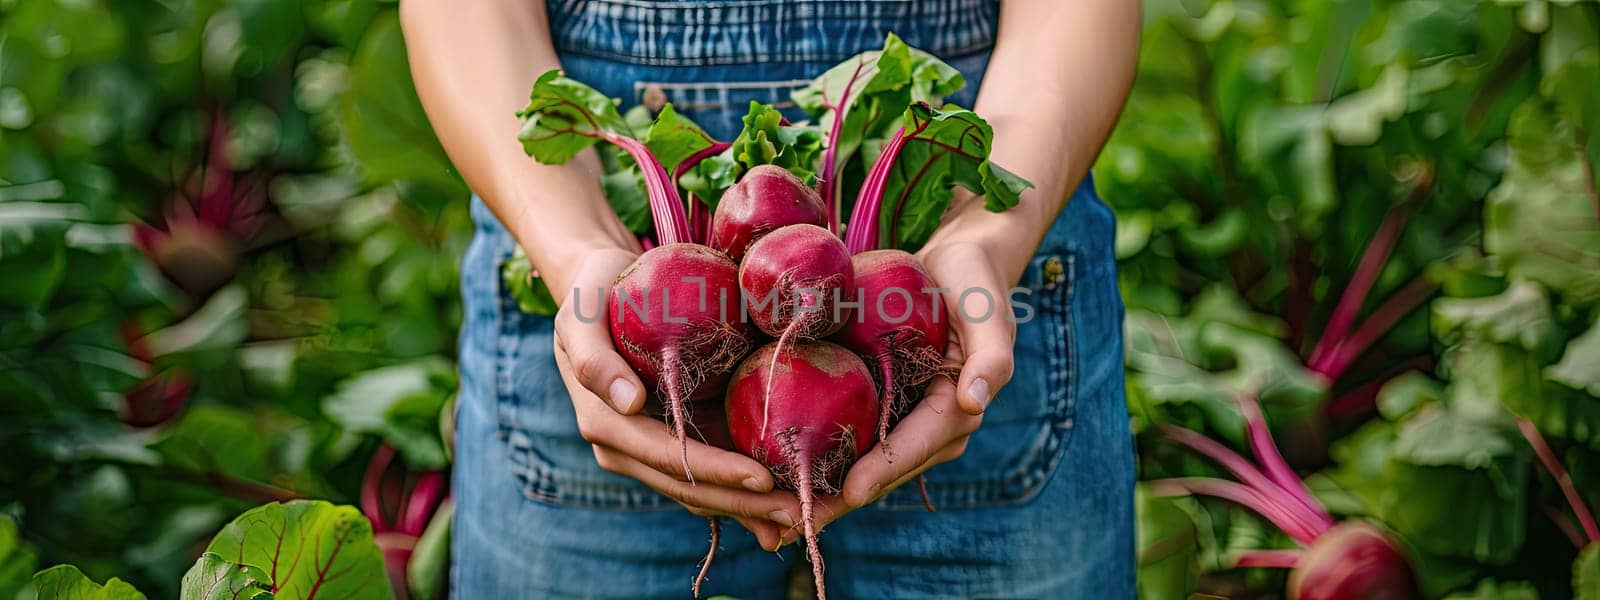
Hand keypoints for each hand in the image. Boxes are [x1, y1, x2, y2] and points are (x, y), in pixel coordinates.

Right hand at [551, 247, 801, 549]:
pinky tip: (785, 506)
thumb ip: (593, 358)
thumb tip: (629, 404)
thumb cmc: (591, 293)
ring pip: (703, 492)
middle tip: (799, 513)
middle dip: (743, 504)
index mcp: (606, 424)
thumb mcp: (580, 314)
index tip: (762, 478)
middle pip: (691, 488)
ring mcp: (652, 450)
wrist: (599, 287)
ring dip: (750, 509)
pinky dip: (744, 494)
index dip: (715, 472)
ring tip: (801, 518)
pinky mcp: (674, 441)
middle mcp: (628, 448)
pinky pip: (709, 476)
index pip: (668, 458)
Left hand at [788, 241, 1016, 539]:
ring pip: (858, 468)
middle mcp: (929, 430)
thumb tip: (974, 403)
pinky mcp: (877, 411)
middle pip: (881, 473)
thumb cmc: (974, 283)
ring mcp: (901, 424)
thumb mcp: (987, 309)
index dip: (882, 470)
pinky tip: (771, 479)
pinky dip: (814, 463)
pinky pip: (845, 443)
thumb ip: (991, 355)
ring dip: (819, 495)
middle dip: (839, 502)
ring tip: (771, 520)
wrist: (954, 266)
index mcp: (956, 412)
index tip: (849, 492)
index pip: (914, 447)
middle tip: (791, 525)